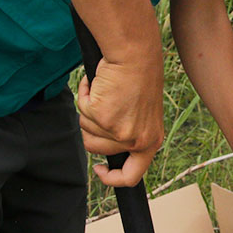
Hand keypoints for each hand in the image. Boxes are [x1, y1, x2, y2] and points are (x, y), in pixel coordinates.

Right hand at [79, 54, 164, 185]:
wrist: (136, 54)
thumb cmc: (139, 76)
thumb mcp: (143, 113)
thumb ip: (129, 133)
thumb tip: (105, 144)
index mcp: (150, 141)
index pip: (131, 176)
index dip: (112, 178)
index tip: (99, 169)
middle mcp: (136, 140)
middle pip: (95, 147)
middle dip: (90, 125)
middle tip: (103, 103)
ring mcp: (118, 131)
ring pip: (85, 128)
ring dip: (88, 107)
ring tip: (105, 89)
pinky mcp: (102, 116)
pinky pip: (81, 109)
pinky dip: (85, 93)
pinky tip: (98, 81)